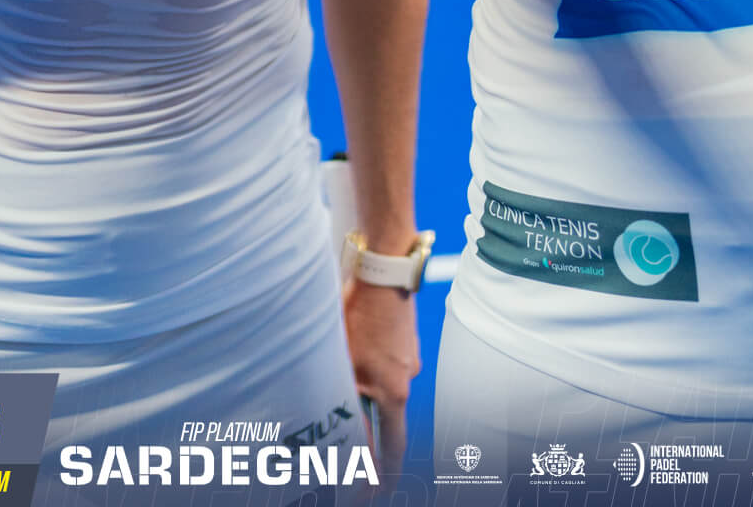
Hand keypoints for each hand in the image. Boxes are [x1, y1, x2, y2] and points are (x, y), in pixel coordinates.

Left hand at [343, 279, 419, 481]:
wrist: (384, 268)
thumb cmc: (361, 313)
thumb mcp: (345, 363)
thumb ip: (348, 401)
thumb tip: (351, 436)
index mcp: (394, 392)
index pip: (394, 448)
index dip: (385, 473)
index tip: (375, 491)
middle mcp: (408, 378)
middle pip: (389, 417)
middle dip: (370, 430)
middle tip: (349, 437)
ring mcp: (409, 356)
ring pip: (386, 387)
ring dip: (367, 390)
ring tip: (344, 377)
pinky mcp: (404, 338)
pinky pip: (388, 363)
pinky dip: (373, 367)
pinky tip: (356, 349)